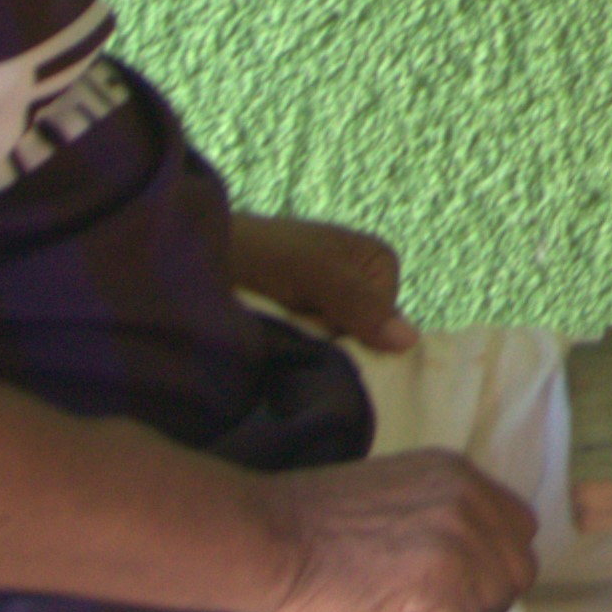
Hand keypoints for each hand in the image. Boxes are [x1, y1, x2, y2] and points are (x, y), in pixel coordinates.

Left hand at [225, 211, 418, 350]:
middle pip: (367, 339)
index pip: (389, 322)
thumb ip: (360, 303)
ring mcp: (332, 310)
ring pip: (342, 351)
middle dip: (334, 344)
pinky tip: (279, 350)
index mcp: (377, 261)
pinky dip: (300, 358)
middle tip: (295, 331)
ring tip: (281, 339)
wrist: (201, 258)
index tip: (317, 319)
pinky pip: (319, 356)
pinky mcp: (305, 329)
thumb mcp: (314, 271)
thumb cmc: (260, 253)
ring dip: (314, 353)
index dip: (356, 332)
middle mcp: (361, 286)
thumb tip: (410, 342)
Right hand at [255, 449, 535, 611]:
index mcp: (459, 473)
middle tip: (441, 605)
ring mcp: (457, 532)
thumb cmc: (315, 521)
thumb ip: (442, 508)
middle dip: (488, 592)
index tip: (459, 581)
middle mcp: (468, 496)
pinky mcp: (439, 573)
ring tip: (420, 610)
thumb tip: (475, 552)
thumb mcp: (396, 490)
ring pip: (500, 596)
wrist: (271, 534)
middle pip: (520, 564)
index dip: (493, 562)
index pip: (519, 527)